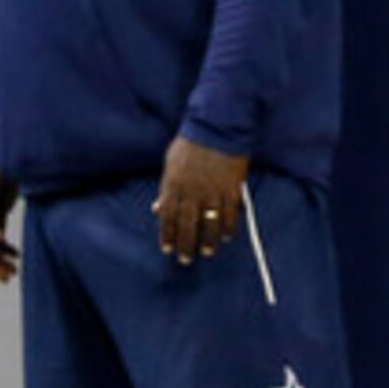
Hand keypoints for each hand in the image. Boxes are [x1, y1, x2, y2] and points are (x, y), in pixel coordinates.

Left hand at [152, 135, 252, 264]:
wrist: (217, 127)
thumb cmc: (191, 144)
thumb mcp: (170, 164)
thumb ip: (165, 188)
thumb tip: (157, 208)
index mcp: (174, 185)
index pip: (168, 217)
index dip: (168, 235)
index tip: (168, 249)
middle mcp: (192, 192)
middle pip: (188, 224)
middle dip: (186, 244)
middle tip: (186, 260)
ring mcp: (213, 191)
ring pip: (210, 223)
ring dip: (208, 240)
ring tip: (207, 252)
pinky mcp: (231, 189)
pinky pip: (230, 213)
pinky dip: (228, 226)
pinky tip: (226, 236)